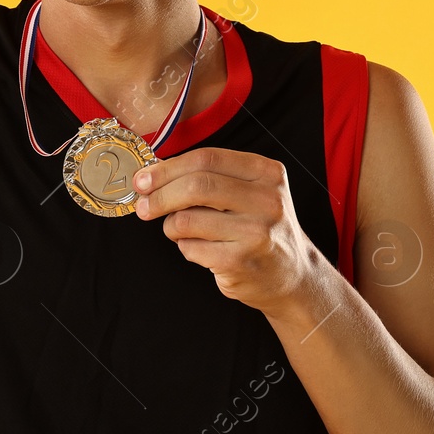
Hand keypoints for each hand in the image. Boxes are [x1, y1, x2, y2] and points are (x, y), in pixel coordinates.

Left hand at [131, 147, 320, 314]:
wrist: (291, 275)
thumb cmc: (257, 228)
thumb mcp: (247, 192)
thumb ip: (208, 178)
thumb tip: (152, 176)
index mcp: (266, 172)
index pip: (206, 158)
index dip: (167, 168)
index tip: (142, 179)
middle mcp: (267, 200)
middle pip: (196, 185)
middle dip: (159, 196)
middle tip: (142, 206)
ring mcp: (257, 232)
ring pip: (186, 219)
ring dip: (171, 226)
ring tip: (180, 231)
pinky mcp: (241, 261)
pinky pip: (190, 248)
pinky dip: (185, 247)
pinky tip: (202, 250)